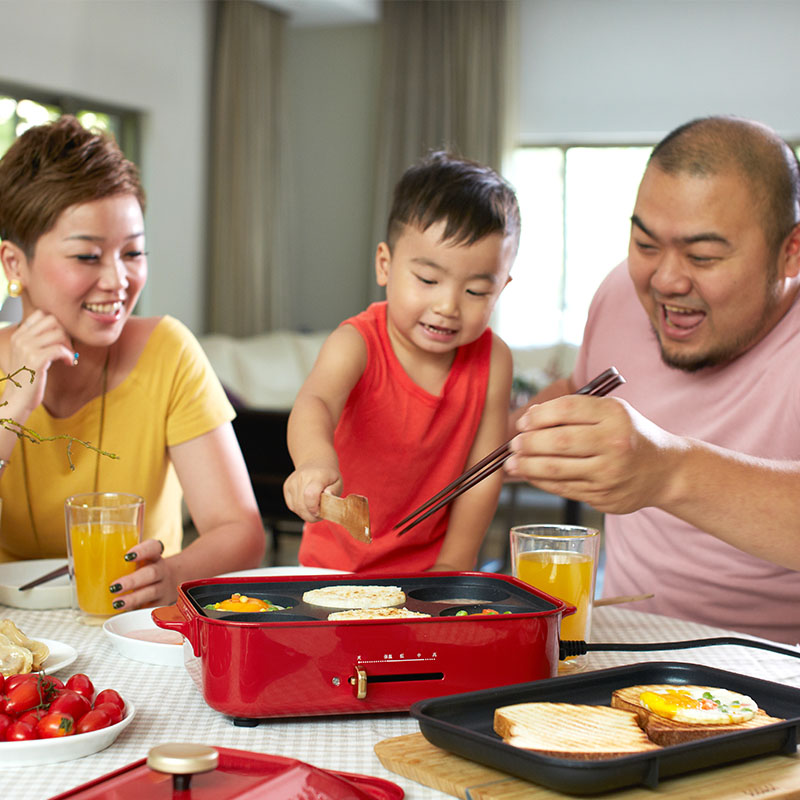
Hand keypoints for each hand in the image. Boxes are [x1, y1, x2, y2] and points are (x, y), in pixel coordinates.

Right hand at [4, 311, 74, 417]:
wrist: (18, 400)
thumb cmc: (28, 378)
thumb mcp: (29, 354)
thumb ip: (38, 340)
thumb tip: (62, 329)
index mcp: (19, 335)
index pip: (41, 314)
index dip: (57, 325)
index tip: (61, 340)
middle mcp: (21, 338)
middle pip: (53, 320)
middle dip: (65, 333)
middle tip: (67, 349)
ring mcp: (27, 348)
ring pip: (59, 333)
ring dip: (69, 345)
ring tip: (68, 358)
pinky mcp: (35, 360)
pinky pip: (60, 349)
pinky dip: (69, 356)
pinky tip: (69, 364)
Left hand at [108, 539, 176, 609]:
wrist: (171, 580)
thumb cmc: (144, 569)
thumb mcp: (138, 560)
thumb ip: (117, 560)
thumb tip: (78, 565)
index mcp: (153, 556)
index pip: (153, 547)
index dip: (142, 550)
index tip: (127, 556)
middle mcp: (160, 570)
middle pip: (152, 572)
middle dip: (132, 581)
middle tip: (114, 587)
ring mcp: (162, 587)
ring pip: (152, 592)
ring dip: (133, 598)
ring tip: (116, 603)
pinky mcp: (161, 603)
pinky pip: (152, 608)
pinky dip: (139, 611)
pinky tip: (126, 614)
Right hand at [283, 463, 341, 521]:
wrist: (315, 461)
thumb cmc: (328, 475)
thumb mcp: (338, 482)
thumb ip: (335, 491)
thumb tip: (328, 496)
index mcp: (317, 476)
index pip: (310, 495)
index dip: (314, 509)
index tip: (321, 512)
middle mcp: (302, 477)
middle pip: (301, 505)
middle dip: (311, 516)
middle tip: (320, 514)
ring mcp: (292, 482)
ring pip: (296, 508)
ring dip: (306, 514)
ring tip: (315, 508)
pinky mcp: (287, 487)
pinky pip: (292, 506)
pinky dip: (300, 510)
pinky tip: (307, 504)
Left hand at [505, 394, 677, 513]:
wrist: (666, 471)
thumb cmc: (629, 435)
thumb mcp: (611, 412)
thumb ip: (574, 411)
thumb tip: (529, 418)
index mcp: (614, 415)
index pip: (567, 409)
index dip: (538, 415)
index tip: (523, 422)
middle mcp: (614, 443)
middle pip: (558, 441)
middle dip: (528, 443)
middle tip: (513, 444)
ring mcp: (609, 473)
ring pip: (556, 469)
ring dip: (527, 466)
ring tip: (511, 463)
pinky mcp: (603, 496)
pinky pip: (563, 489)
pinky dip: (541, 482)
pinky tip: (530, 475)